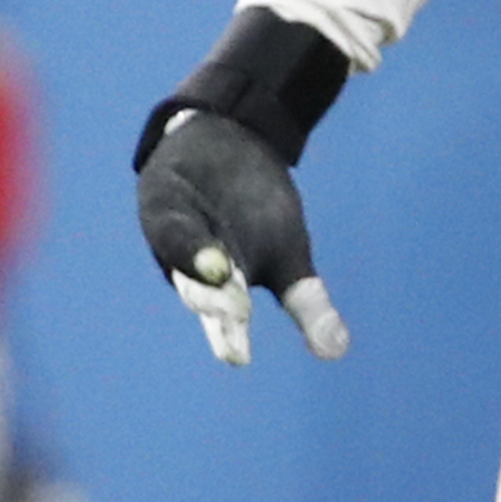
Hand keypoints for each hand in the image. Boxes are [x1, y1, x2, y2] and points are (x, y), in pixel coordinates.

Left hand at [134, 108, 347, 367]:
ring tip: (224, 271)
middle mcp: (192, 263)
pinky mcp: (162, 200)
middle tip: (235, 314)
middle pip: (199, 289)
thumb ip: (307, 304)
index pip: (223, 317)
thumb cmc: (256, 210)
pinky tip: (205, 238)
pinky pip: (172, 218)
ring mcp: (176, 228)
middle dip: (215, 302)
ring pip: (183, 254)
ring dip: (201, 262)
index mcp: (222, 286)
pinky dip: (188, 229)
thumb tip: (338, 350)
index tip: (239, 357)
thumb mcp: (289, 254)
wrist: (228, 144)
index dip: (229, 337)